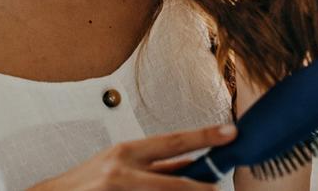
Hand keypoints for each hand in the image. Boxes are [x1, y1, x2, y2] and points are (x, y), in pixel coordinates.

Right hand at [28, 123, 236, 190]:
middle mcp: (124, 169)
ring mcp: (118, 188)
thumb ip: (155, 166)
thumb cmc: (88, 183)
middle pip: (175, 176)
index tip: (229, 132)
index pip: (173, 141)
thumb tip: (191, 163)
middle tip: (224, 182)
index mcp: (127, 151)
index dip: (204, 136)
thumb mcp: (120, 165)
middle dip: (203, 182)